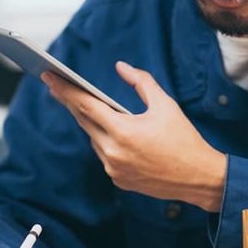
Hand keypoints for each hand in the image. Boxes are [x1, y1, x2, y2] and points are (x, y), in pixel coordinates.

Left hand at [42, 61, 226, 211]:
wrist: (199, 178)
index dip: (64, 89)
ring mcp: (114, 169)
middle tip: (58, 85)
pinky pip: (104, 155)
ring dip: (90, 122)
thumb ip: (141, 82)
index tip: (48, 76)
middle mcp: (113, 152)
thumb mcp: (166, 105)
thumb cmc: (184, 139)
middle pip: (84, 121)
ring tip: (84, 104)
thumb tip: (121, 67)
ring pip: (93, 139)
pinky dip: (105, 141)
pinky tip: (108, 130)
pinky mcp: (119, 180)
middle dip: (71, 102)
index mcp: (123, 131)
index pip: (85, 105)